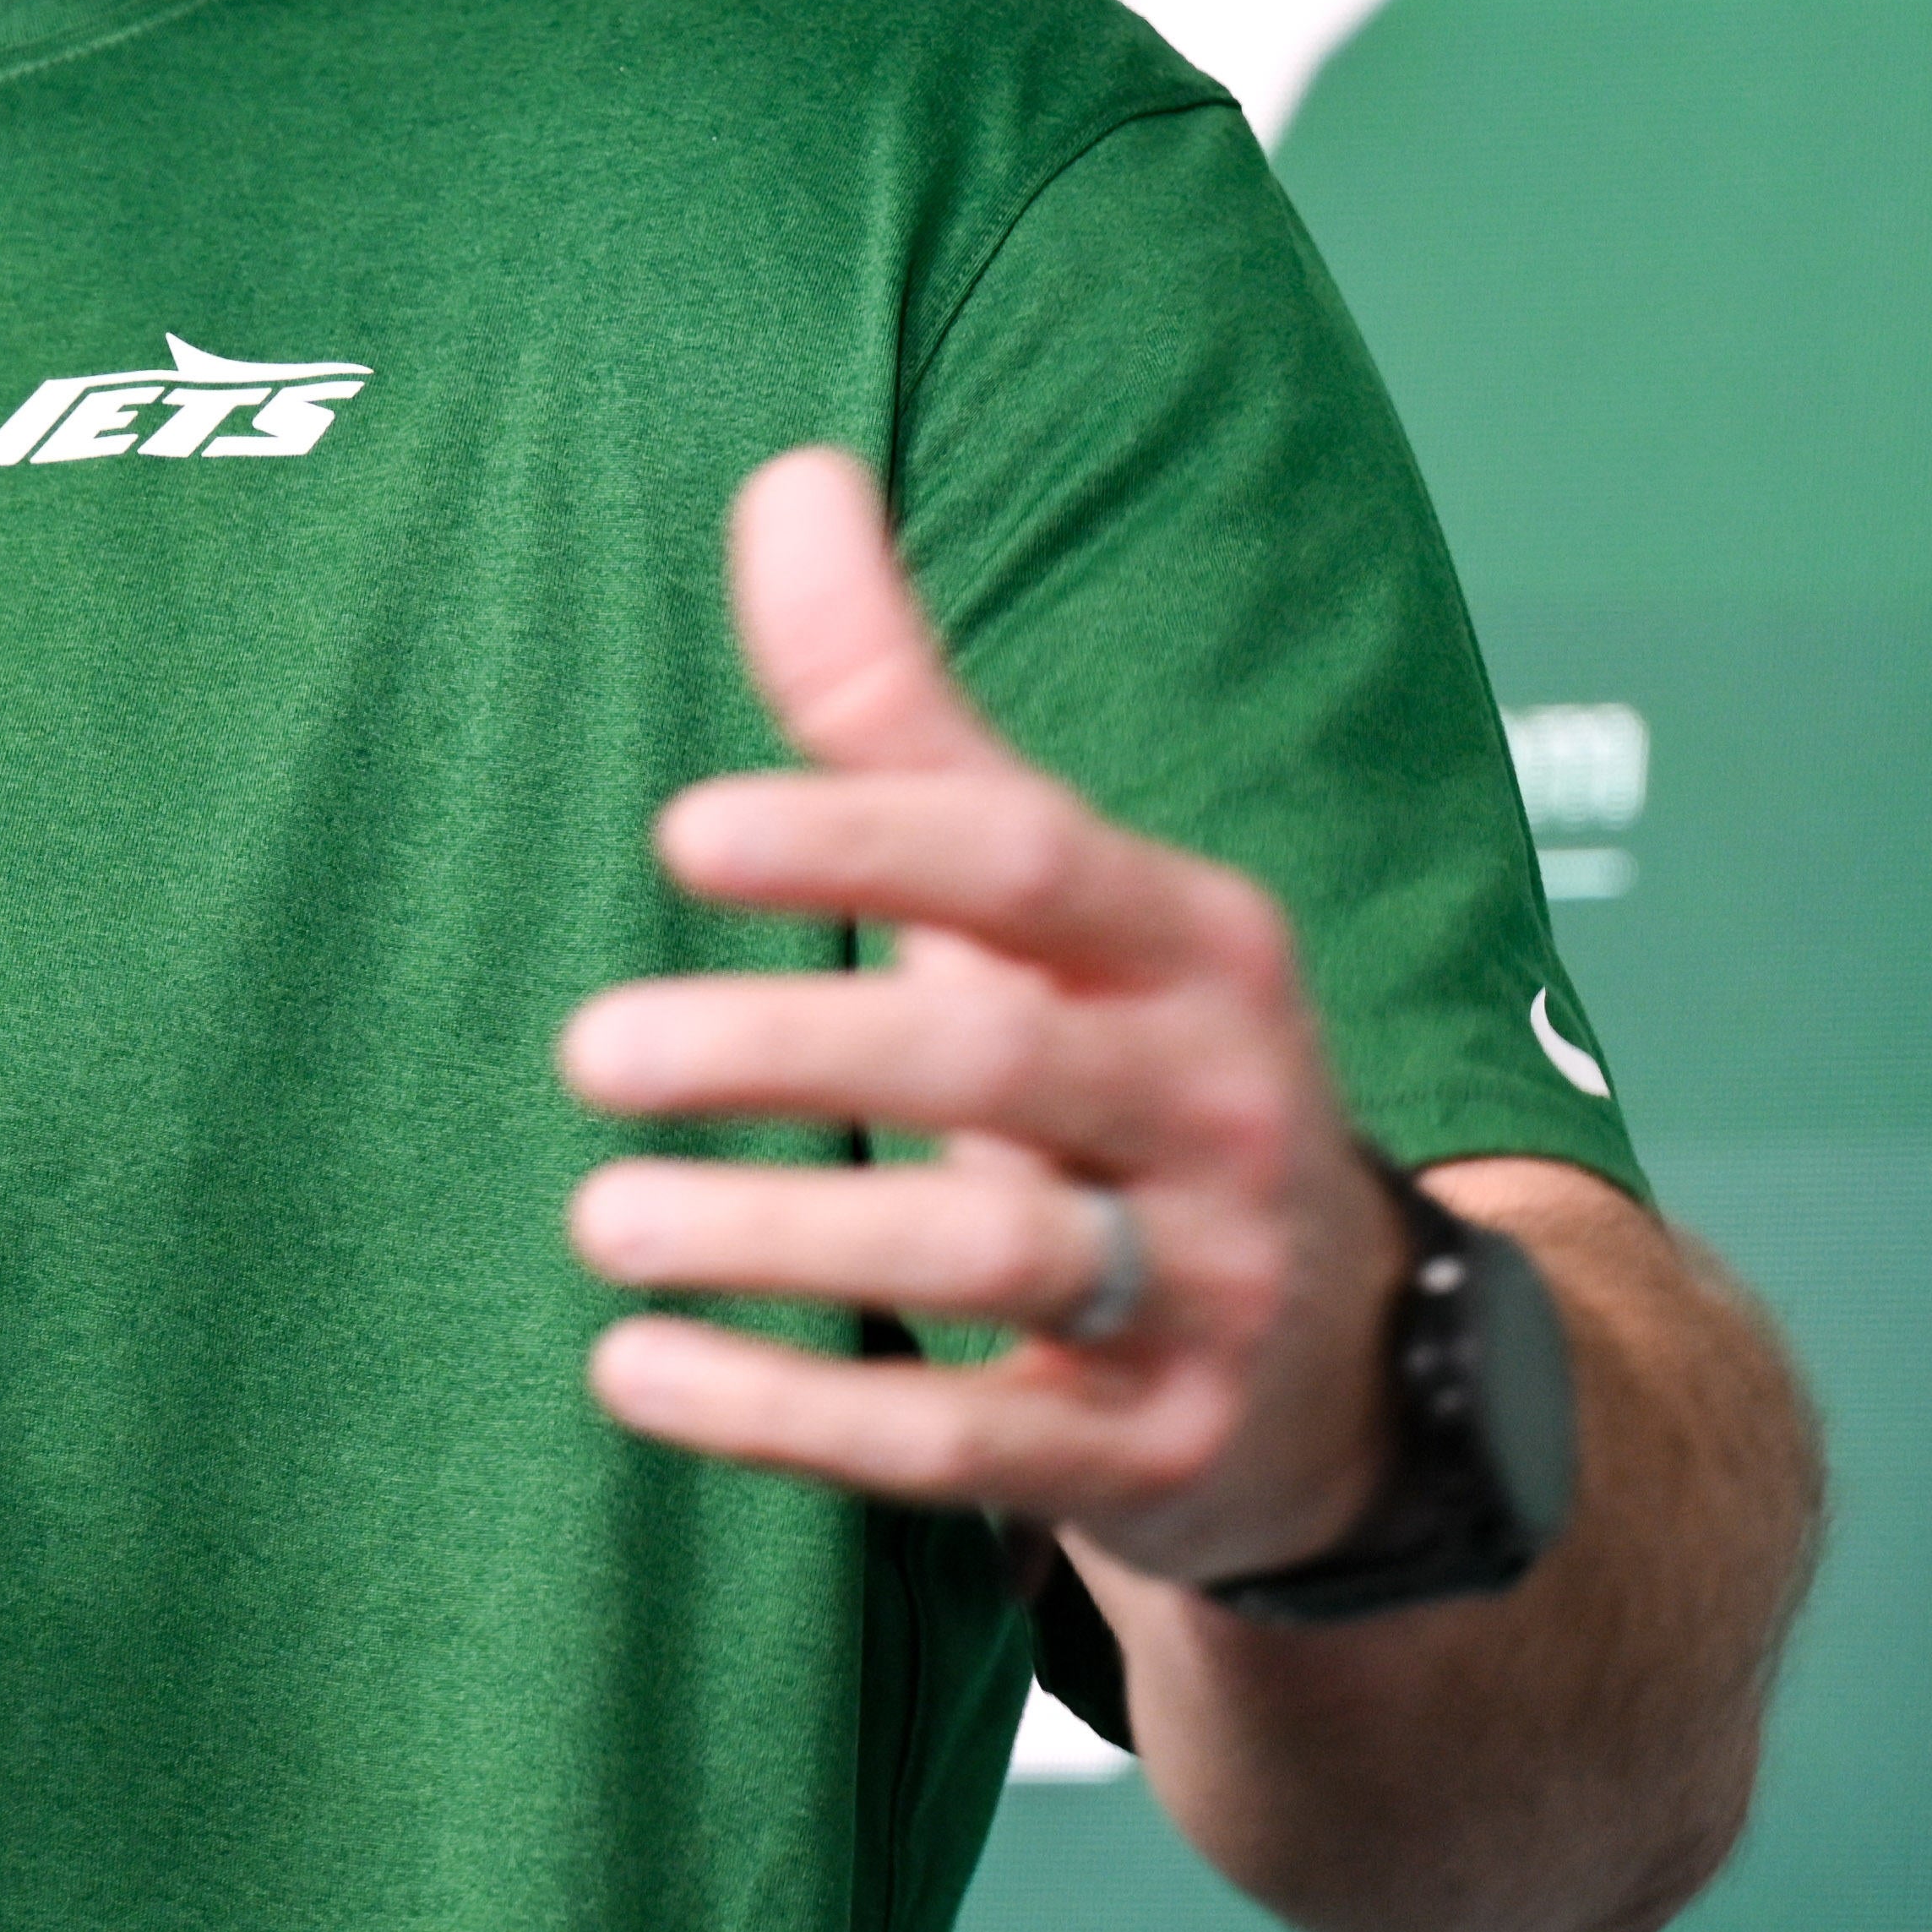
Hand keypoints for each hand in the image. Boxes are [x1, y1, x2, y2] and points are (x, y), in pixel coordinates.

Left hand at [555, 450, 1400, 1593]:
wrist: (1342, 1368)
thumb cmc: (1125, 1066)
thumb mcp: (1048, 891)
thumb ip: (899, 710)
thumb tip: (786, 475)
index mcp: (1191, 940)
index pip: (1024, 859)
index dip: (857, 840)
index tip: (682, 829)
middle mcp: (1219, 1104)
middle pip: (992, 1064)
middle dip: (784, 1052)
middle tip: (589, 1048)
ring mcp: (1201, 1289)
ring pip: (988, 1262)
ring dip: (780, 1243)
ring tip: (598, 1217)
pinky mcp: (1153, 1456)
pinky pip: (968, 1446)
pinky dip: (792, 1419)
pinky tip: (632, 1371)